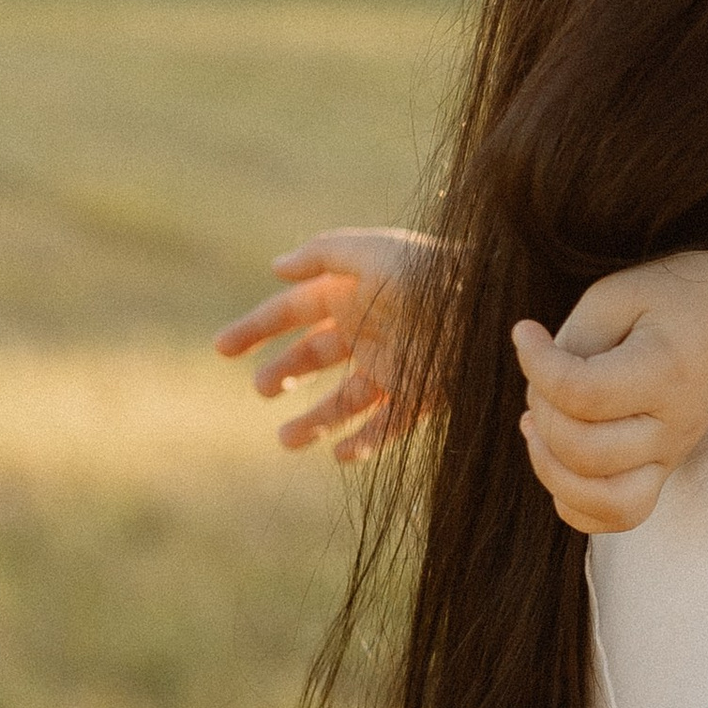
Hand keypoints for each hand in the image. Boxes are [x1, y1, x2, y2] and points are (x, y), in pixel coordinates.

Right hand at [213, 229, 431, 457]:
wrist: (487, 305)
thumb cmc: (428, 272)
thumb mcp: (368, 253)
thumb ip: (320, 255)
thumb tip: (276, 268)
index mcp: (350, 295)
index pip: (291, 313)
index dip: (255, 329)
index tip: (221, 349)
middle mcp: (367, 332)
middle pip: (313, 356)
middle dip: (283, 373)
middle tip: (263, 389)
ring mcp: (393, 365)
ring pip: (343, 400)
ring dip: (315, 421)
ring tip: (286, 439)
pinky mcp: (421, 394)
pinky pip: (388, 425)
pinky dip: (365, 442)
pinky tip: (342, 454)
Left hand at [515, 249, 707, 534]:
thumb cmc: (671, 304)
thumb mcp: (617, 298)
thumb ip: (573, 344)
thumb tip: (538, 392)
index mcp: (665, 372)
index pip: (582, 395)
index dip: (536, 365)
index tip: (527, 333)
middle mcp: (673, 426)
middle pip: (585, 453)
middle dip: (542, 415)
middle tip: (541, 376)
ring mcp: (671, 456)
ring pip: (603, 501)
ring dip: (551, 470)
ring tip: (537, 427)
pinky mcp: (663, 472)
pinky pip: (616, 518)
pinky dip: (575, 502)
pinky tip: (557, 459)